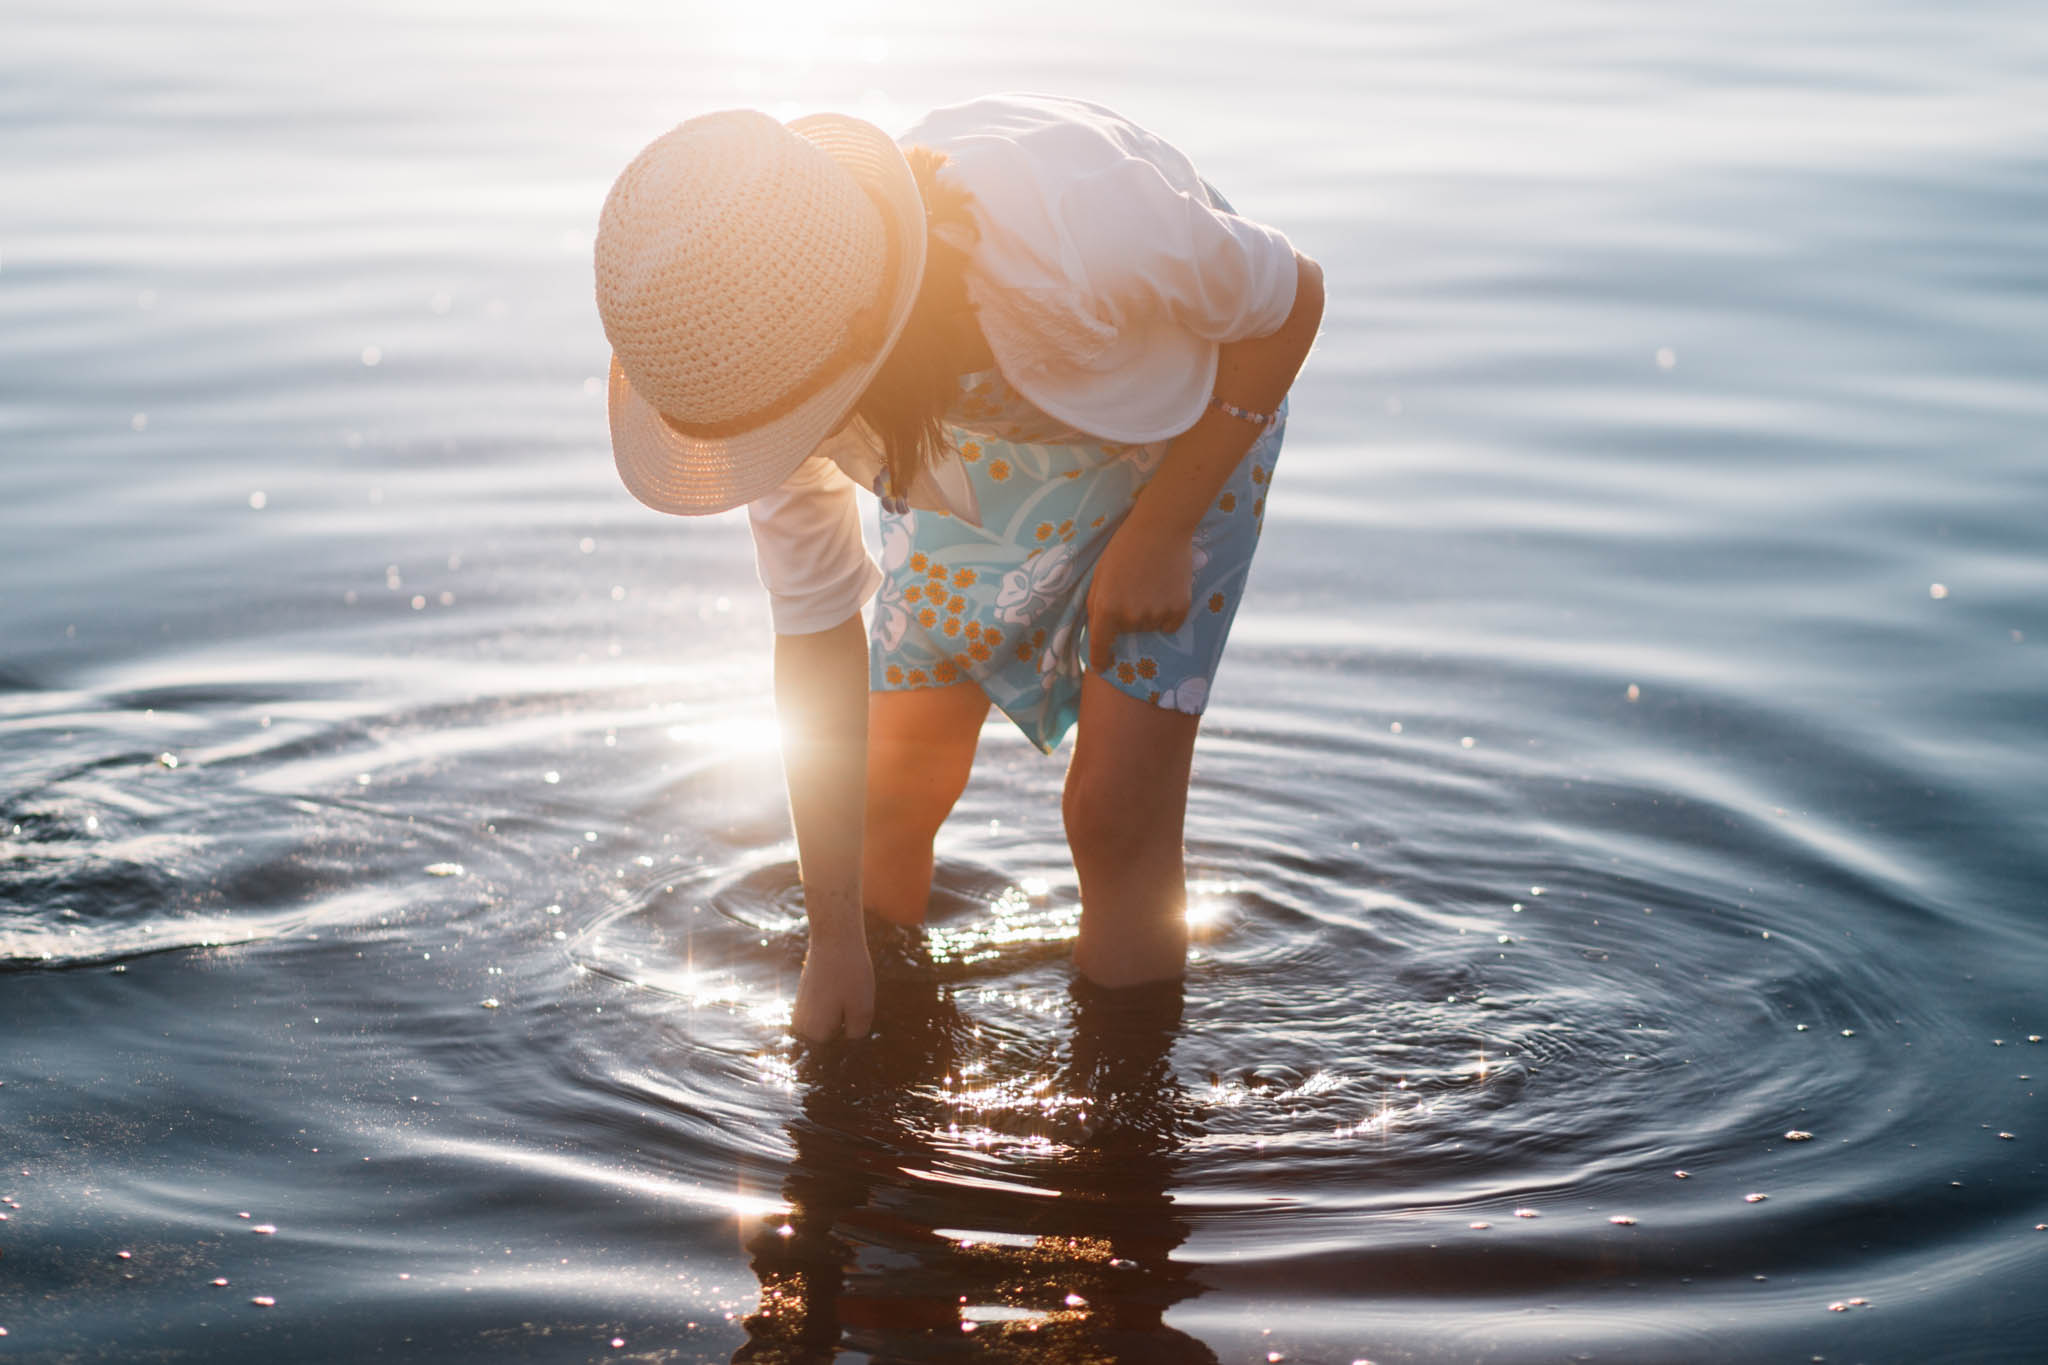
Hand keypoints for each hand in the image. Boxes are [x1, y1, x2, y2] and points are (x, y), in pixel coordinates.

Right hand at [791, 929, 874, 1042]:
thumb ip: (857, 1035)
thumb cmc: (849, 974)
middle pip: (831, 1038)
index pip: (837, 1051)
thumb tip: (851, 1044)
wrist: (834, 937)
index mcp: (813, 1033)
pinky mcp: (804, 996)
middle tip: (853, 1001)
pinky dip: (836, 1000)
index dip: (852, 1036)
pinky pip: (825, 1008)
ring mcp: (800, 1010)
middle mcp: (801, 1025)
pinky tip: (843, 985)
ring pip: (829, 1022)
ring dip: (842, 1012)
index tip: (856, 1016)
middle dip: (845, 1025)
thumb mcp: (863, 1009)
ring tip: (848, 991)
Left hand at [1087, 517, 1194, 672]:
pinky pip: (1169, 625)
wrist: (1160, 528)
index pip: (1100, 647)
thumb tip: (1100, 633)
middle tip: (1133, 587)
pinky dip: (1167, 614)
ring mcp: (1156, 615)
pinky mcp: (1178, 610)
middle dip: (1127, 617)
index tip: (1104, 666)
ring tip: (1150, 583)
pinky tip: (1166, 590)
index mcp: (1106, 609)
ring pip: (1149, 627)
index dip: (1101, 659)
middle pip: (1128, 632)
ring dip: (1148, 613)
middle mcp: (1131, 618)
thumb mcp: (1099, 576)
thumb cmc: (1124, 549)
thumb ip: (1096, 607)